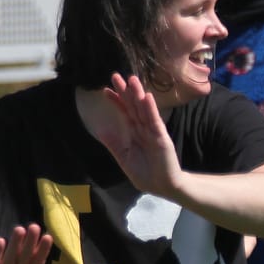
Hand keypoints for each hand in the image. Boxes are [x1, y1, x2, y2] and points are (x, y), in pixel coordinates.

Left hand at [88, 72, 184, 197]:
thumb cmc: (146, 174)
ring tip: (132, 79)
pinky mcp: (161, 139)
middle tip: (116, 75)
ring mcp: (153, 133)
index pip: (125, 113)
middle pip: (133, 106)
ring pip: (144, 110)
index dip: (116, 101)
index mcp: (135, 133)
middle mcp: (144, 129)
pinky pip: (155, 122)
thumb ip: (113, 143)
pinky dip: (151, 109)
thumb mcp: (124, 157)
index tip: (105, 90)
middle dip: (126, 91)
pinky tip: (147, 97)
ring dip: (138, 94)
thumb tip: (100, 130)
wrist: (163, 187)